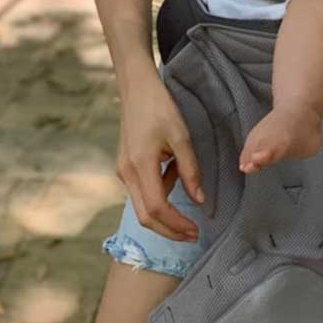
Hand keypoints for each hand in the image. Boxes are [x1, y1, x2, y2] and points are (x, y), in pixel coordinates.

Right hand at [115, 71, 203, 241]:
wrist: (136, 88)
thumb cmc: (159, 107)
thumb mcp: (180, 136)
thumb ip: (190, 170)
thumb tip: (199, 201)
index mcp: (140, 166)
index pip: (157, 209)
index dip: (176, 226)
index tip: (196, 231)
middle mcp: (126, 174)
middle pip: (145, 217)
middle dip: (169, 230)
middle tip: (193, 234)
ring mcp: (122, 171)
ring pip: (142, 206)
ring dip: (166, 209)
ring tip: (184, 180)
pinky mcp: (124, 167)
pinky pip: (141, 191)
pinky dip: (159, 192)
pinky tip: (171, 170)